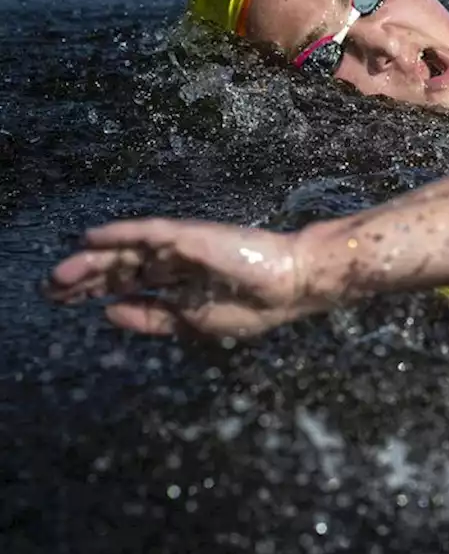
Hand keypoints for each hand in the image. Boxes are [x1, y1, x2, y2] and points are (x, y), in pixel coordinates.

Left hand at [45, 219, 307, 337]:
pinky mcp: (190, 235)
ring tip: (61, 273)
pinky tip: (93, 237)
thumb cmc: (253, 306)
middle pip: (121, 267)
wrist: (292, 283)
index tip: (64, 301)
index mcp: (178, 284)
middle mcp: (173, 262)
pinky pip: (148, 231)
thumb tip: (108, 312)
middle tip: (51, 287)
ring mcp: (181, 246)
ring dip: (94, 261)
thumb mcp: (193, 322)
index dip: (96, 291)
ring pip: (128, 250)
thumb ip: (151, 317)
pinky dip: (120, 233)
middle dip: (86, 278)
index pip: (128, 284)